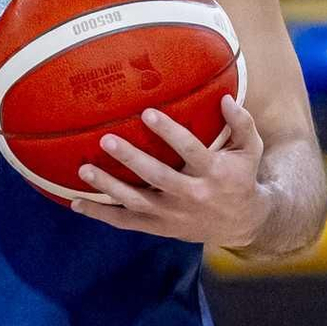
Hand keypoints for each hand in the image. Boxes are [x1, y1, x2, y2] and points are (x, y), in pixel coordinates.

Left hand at [71, 94, 267, 248]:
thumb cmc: (240, 177)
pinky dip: (100, 215)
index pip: (189, 150)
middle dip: (131, 159)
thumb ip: (241, 123)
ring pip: (136, 202)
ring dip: (108, 187)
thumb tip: (225, 98)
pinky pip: (125, 222)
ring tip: (84, 168)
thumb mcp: (250, 150)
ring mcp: (172, 214)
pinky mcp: (158, 227)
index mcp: (213, 173)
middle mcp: (191, 195)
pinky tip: (76, 203)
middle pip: (157, 176)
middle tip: (106, 140)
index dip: (169, 132)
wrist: (240, 224)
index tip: (147, 113)